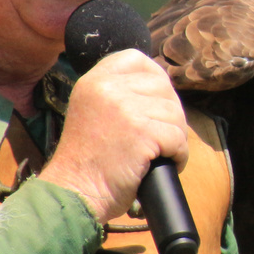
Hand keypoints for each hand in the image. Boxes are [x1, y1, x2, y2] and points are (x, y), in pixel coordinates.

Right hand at [40, 49, 188, 220]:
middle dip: (169, 115)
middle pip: (163, 88)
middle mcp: (108, 88)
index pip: (137, 59)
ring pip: (175, 114)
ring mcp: (125, 108)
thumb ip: (118, 94)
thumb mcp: (92, 111)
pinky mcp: (142, 132)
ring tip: (159, 154)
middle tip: (158, 140)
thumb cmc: (88, 163)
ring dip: (175, 138)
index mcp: (94, 80)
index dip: (155, 80)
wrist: (74, 193)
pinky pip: (178, 138)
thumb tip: (161, 86)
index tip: (155, 105)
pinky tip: (165, 164)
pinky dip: (179, 155)